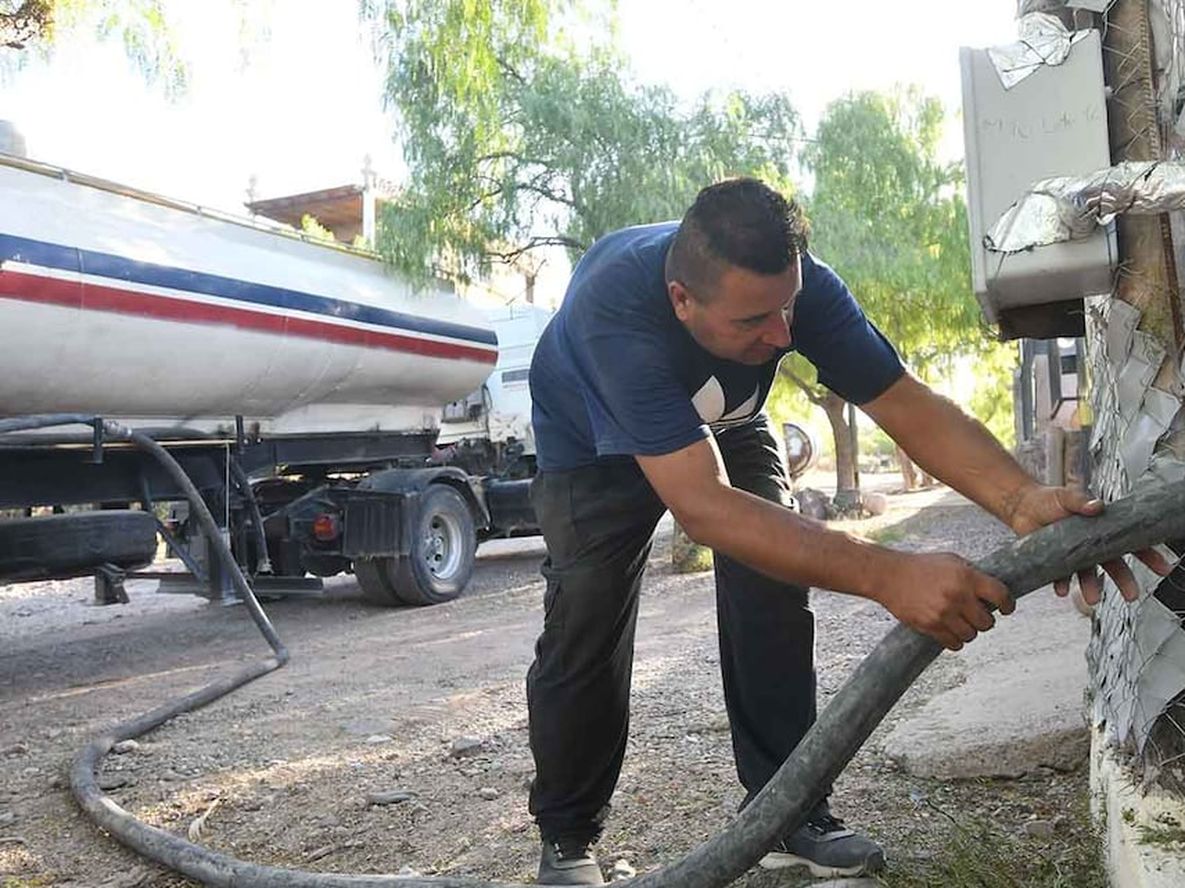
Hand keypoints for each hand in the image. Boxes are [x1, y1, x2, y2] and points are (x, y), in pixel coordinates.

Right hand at [878, 551, 1014, 650]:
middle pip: (988, 622)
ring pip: (972, 635)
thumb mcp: (951, 561)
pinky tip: (950, 629)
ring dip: (969, 630)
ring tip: (959, 621)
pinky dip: (955, 640)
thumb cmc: (921, 566)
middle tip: (975, 613)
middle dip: (984, 619)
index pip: (1001, 595)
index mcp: (966, 577)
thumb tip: (993, 592)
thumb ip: (973, 574)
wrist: (888, 576)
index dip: (1008, 605)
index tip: (1007, 608)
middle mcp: (957, 596)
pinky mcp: (930, 626)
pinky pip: (954, 644)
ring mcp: (943, 613)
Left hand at [1005, 484, 1172, 604]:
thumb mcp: (1067, 496)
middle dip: (1124, 580)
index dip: (1148, 555)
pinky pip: (1061, 576)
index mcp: (1102, 528)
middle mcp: (1092, 545)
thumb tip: (1096, 506)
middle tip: (1131, 595)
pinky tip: (1061, 590)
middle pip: (1113, 565)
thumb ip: (1081, 500)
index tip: (1162, 567)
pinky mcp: (1056, 561)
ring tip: (1092, 599)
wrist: (1022, 506)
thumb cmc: (1049, 500)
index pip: (1130, 543)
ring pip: (1089, 574)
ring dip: (1091, 587)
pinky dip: (1062, 583)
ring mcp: (1074, 555)